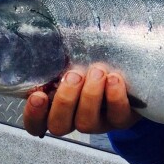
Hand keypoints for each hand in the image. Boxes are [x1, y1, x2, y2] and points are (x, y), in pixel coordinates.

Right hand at [23, 63, 139, 137]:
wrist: (130, 76)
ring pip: (86, 123)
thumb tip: (52, 38)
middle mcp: (75, 119)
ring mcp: (98, 123)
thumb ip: (61, 59)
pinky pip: (117, 116)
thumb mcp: (75, 61)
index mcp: (57, 108)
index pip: (36, 123)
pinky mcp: (122, 119)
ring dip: (90, 96)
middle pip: (59, 125)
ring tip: (97, 72)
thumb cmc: (93, 65)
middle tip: (74, 75)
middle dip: (65, 100)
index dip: (33, 114)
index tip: (38, 95)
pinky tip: (114, 78)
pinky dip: (115, 97)